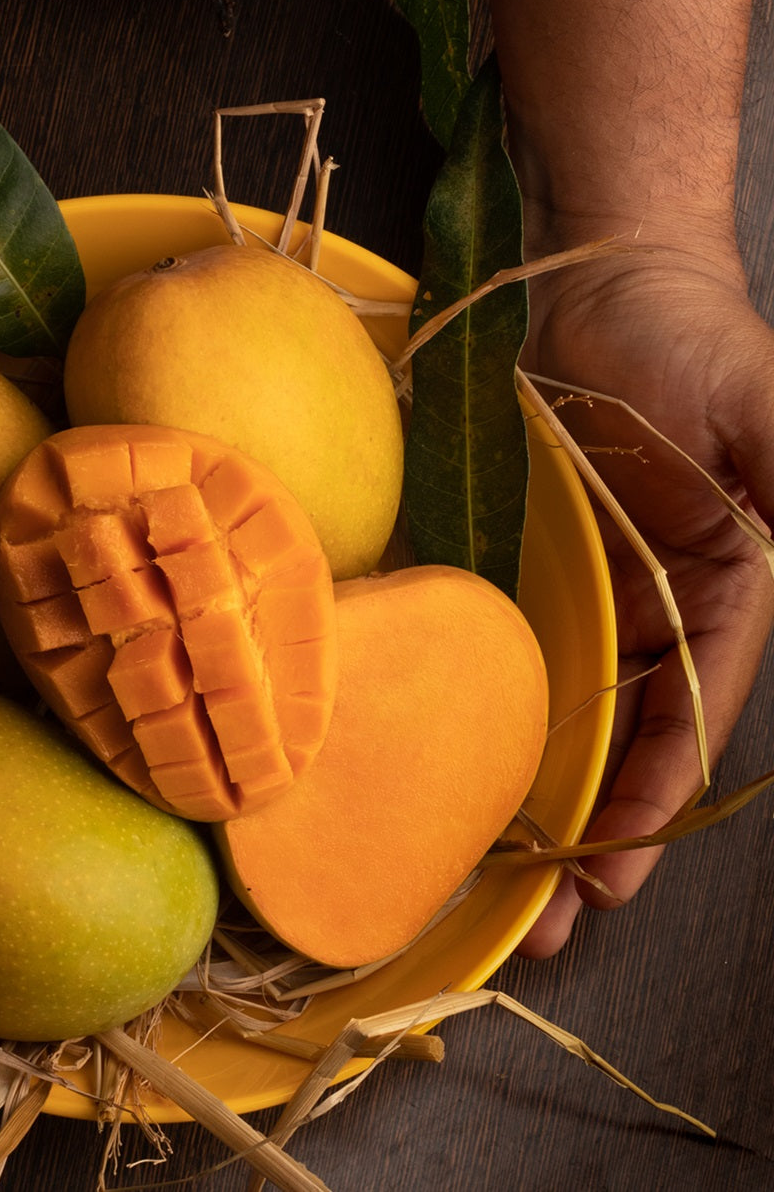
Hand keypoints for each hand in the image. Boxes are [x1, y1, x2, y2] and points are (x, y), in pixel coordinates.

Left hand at [516, 234, 773, 957]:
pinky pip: (519, 660)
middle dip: (594, 833)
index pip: (692, 721)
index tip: (614, 869)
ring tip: (494, 883)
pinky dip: (499, 720)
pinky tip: (466, 773)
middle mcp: (665, 613)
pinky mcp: (537, 573)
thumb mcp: (771, 420)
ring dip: (540, 799)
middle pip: (629, 743)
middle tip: (542, 918)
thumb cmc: (694, 345)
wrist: (605, 290)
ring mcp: (597, 597)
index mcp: (729, 597)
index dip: (657, 799)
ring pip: (569, 717)